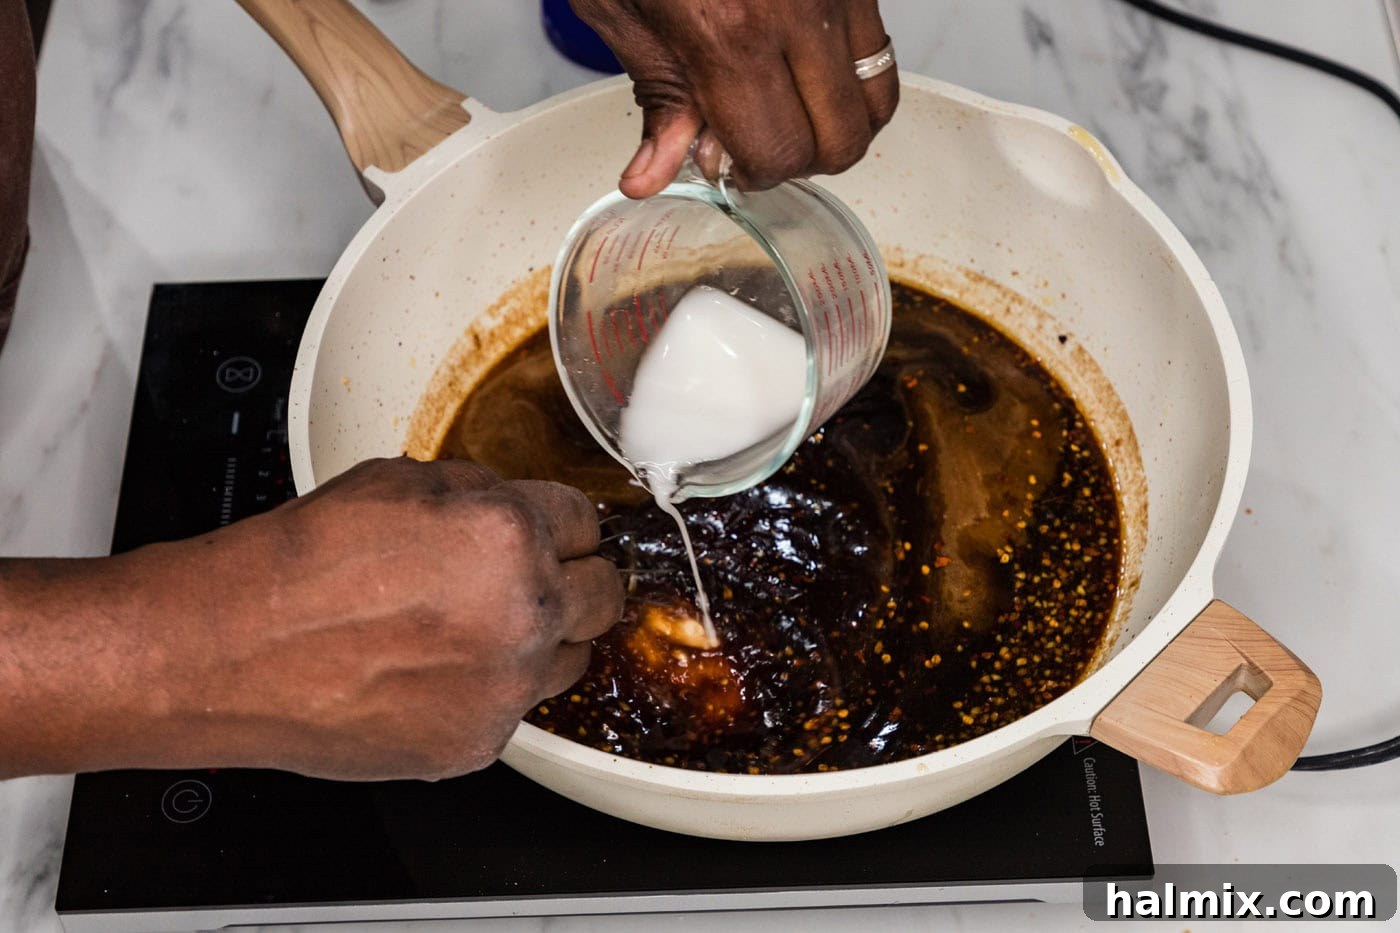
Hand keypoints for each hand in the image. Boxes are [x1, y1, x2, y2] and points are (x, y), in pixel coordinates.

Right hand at [0, 458, 622, 780]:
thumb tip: (515, 507)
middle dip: (576, 579)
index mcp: (509, 536)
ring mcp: (505, 686)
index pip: (586, 521)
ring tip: (476, 628)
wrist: (232, 650)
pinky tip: (437, 671)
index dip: (563, 523)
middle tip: (538, 577)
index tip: (555, 533)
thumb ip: (481, 497)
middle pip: (603, 595)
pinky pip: (515, 708)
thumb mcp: (402, 481)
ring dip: (542, 639)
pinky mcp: (477, 742)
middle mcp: (523, 613)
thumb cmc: (300, 566)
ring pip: (570, 657)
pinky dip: (490, 689)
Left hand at [571, 0, 898, 197]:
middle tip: (760, 137)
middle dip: (802, 156)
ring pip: (877, 97)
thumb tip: (655, 174)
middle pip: (842, 138)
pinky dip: (852, 74)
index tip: (729, 160)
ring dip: (838, 121)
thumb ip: (656, 96)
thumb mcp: (619, 12)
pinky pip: (879, 46)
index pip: (778, 151)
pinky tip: (806, 65)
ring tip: (789, 106)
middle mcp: (795, 12)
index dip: (753, 172)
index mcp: (728, 37)